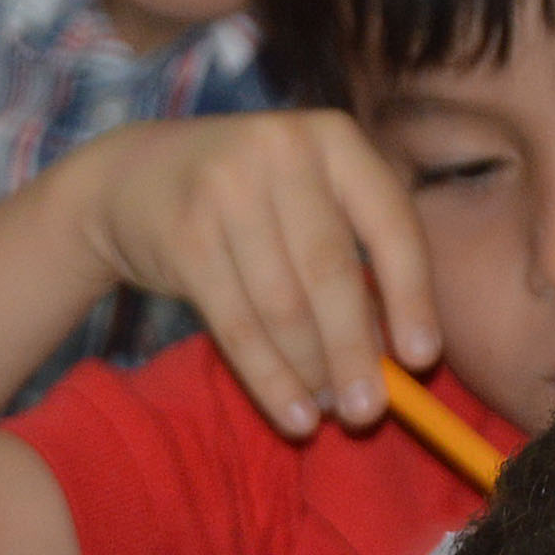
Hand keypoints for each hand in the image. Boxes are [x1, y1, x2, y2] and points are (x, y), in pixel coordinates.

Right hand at [59, 112, 438, 439]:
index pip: (390, 223)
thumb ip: (354, 258)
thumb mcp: (306, 199)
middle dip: (355, 352)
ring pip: (283, 306)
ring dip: (311, 372)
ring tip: (328, 414)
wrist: (131, 179)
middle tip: (370, 413)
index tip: (424, 361)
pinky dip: (270, 380)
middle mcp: (282, 149)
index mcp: (334, 138)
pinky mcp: (185, 234)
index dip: (411, 296)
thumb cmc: (247, 202)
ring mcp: (227, 188)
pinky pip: (238, 326)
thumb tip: (401, 361)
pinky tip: (293, 415)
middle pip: (331, 272)